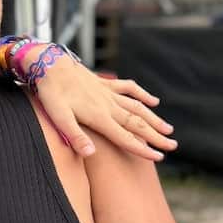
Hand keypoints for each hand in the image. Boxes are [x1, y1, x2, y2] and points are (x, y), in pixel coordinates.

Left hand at [35, 57, 174, 160]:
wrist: (49, 64)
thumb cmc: (51, 93)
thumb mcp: (58, 118)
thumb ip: (75, 136)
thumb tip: (90, 154)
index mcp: (99, 117)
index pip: (125, 137)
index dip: (142, 149)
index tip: (159, 158)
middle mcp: (108, 105)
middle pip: (137, 124)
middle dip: (156, 136)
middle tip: (173, 146)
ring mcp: (108, 93)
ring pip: (137, 107)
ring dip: (153, 119)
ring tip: (169, 129)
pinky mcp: (104, 83)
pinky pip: (129, 88)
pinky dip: (142, 94)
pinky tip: (154, 101)